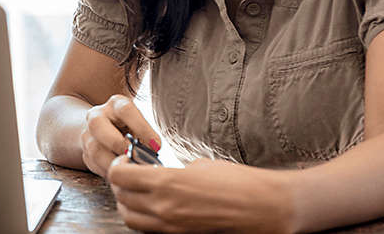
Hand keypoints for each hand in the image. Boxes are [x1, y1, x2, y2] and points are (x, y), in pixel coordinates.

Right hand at [81, 94, 160, 177]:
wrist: (105, 129)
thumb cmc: (130, 128)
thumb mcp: (139, 124)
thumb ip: (145, 136)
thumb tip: (153, 153)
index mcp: (115, 105)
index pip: (125, 110)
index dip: (142, 128)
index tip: (156, 146)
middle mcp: (97, 116)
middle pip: (97, 124)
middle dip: (117, 143)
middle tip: (133, 156)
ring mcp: (88, 134)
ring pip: (94, 148)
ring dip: (113, 162)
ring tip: (129, 170)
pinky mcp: (85, 151)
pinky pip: (93, 163)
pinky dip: (108, 171)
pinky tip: (120, 174)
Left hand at [108, 156, 294, 232]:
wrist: (265, 208)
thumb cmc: (238, 182)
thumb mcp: (199, 165)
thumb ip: (172, 171)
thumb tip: (159, 173)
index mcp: (167, 182)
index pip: (119, 175)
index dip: (118, 164)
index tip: (126, 158)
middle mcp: (164, 207)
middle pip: (120, 197)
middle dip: (119, 183)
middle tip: (128, 172)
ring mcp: (172, 226)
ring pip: (129, 218)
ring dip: (127, 203)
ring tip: (138, 191)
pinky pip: (148, 230)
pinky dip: (143, 218)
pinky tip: (154, 206)